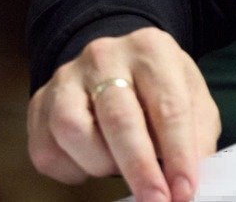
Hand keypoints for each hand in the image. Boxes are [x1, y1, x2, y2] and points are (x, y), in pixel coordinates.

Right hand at [27, 26, 220, 201]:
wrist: (114, 64)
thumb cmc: (157, 86)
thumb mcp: (190, 97)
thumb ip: (196, 134)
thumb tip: (187, 181)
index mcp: (150, 50)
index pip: (168, 107)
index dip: (179, 154)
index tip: (185, 190)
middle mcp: (105, 57)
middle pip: (119, 119)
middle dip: (140, 169)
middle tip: (156, 201)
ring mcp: (66, 79)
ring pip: (73, 132)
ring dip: (102, 163)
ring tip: (119, 166)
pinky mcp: (39, 105)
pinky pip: (48, 151)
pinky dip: (74, 169)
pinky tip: (92, 161)